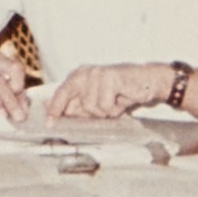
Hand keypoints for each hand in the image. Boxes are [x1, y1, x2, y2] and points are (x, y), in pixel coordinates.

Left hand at [44, 61, 177, 119]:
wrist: (148, 82)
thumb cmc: (120, 92)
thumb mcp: (97, 102)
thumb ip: (78, 107)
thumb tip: (57, 116)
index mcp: (78, 76)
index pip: (61, 93)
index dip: (54, 109)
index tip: (49, 123)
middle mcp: (85, 72)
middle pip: (76, 102)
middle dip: (89, 113)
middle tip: (104, 110)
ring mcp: (97, 73)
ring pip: (92, 107)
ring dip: (106, 111)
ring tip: (115, 102)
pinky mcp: (111, 77)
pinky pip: (105, 105)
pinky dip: (115, 108)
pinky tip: (121, 100)